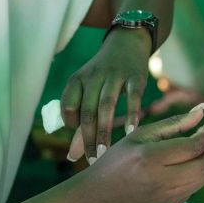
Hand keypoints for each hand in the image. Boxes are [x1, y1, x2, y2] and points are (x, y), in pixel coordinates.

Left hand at [61, 28, 151, 160]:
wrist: (127, 42)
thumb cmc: (103, 74)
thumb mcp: (88, 90)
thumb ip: (80, 122)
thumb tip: (72, 156)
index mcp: (77, 79)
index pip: (68, 106)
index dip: (71, 126)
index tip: (79, 140)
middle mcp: (94, 76)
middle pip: (87, 111)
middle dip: (88, 138)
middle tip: (92, 160)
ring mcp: (115, 75)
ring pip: (106, 106)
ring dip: (104, 131)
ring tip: (105, 153)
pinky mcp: (136, 77)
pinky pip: (133, 97)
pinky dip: (131, 114)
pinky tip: (131, 132)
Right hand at [72, 103, 203, 202]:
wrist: (97, 197)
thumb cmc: (117, 160)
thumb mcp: (140, 135)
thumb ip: (173, 123)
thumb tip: (201, 110)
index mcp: (151, 158)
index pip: (194, 146)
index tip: (202, 129)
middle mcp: (161, 180)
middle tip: (200, 143)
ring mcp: (166, 198)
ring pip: (202, 179)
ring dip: (202, 165)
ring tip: (189, 156)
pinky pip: (191, 190)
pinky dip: (190, 178)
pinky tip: (175, 172)